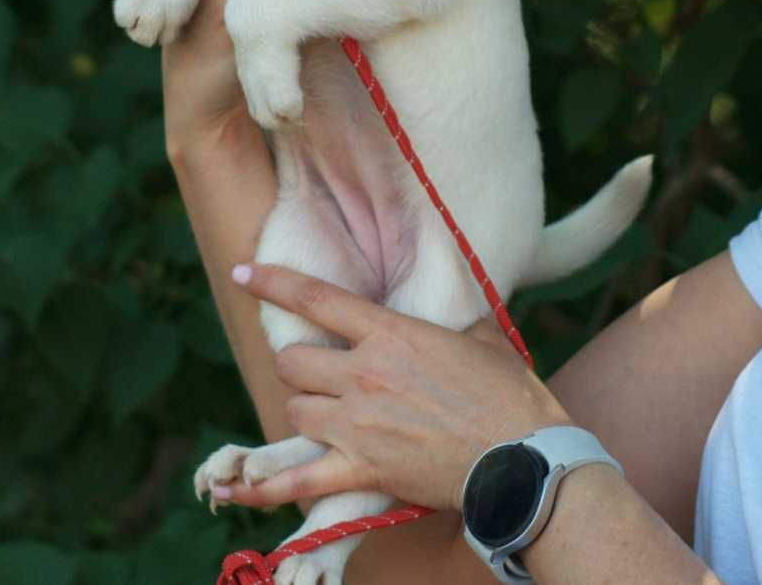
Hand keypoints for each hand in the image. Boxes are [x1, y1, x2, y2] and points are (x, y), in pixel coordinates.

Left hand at [215, 263, 573, 513]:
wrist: (524, 457)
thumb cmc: (509, 394)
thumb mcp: (481, 337)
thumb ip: (454, 317)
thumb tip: (456, 301)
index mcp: (390, 334)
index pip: (315, 298)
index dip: (272, 282)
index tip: (243, 272)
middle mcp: (364, 374)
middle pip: (293, 362)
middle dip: (300, 366)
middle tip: (320, 375)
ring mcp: (358, 424)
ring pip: (294, 410)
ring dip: (304, 411)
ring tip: (326, 418)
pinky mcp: (362, 470)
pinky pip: (298, 480)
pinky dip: (265, 487)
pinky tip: (237, 489)